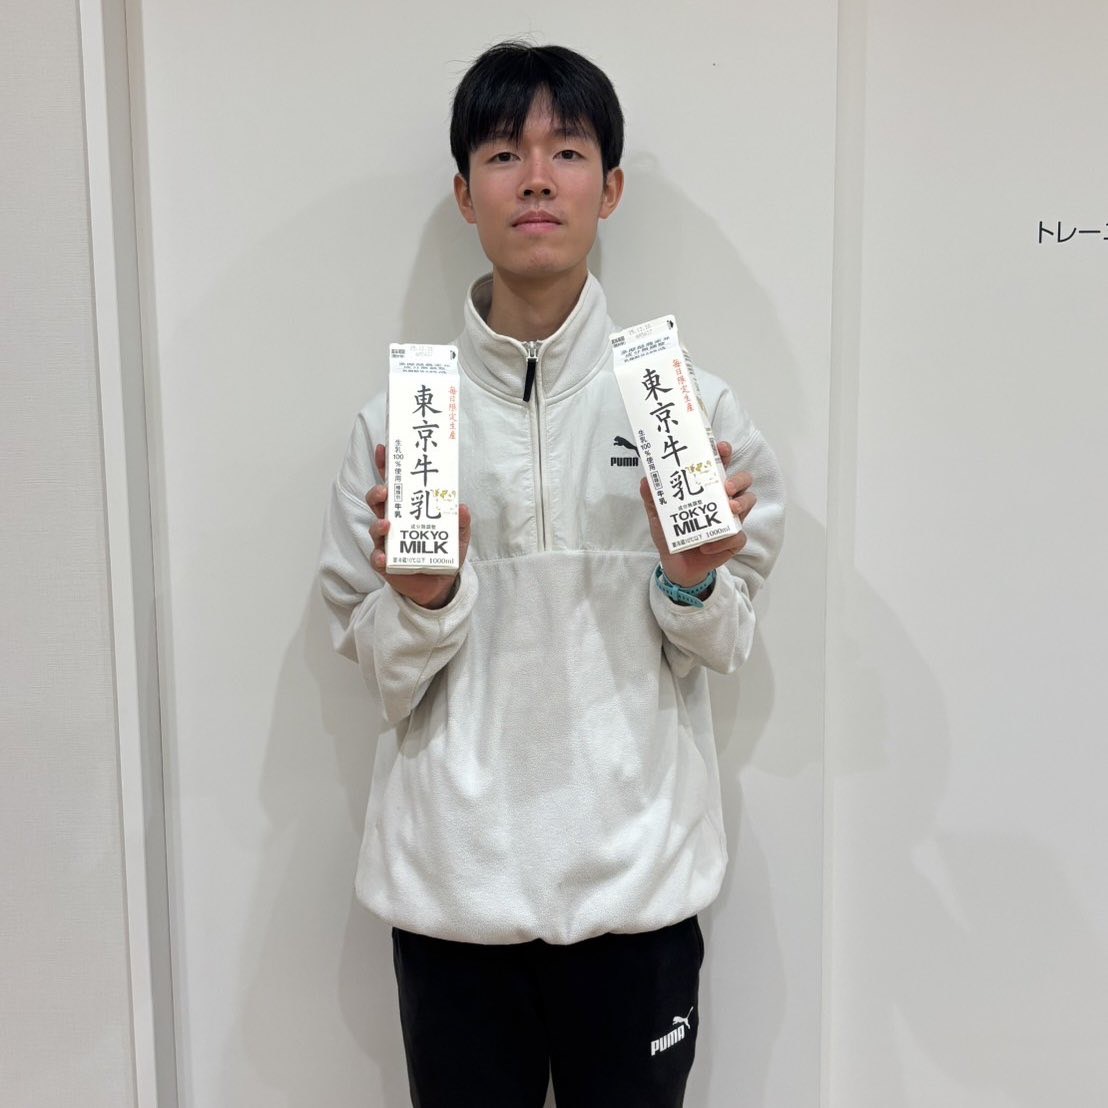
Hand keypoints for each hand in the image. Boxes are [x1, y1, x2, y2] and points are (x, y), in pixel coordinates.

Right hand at [366, 443, 471, 609]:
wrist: (440, 583)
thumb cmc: (443, 551)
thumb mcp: (458, 535)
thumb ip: (461, 522)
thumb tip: (462, 507)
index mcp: (408, 508)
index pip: (395, 483)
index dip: (386, 466)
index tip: (383, 449)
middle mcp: (393, 521)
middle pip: (378, 501)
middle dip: (378, 492)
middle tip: (386, 489)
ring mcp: (387, 542)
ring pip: (375, 526)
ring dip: (378, 522)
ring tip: (386, 523)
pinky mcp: (385, 563)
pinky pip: (377, 558)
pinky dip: (379, 557)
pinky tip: (384, 557)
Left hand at [639, 440, 755, 588]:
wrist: (675, 565)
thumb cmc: (671, 533)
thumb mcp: (657, 515)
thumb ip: (651, 499)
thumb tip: (646, 480)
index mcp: (706, 488)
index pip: (720, 465)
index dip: (724, 454)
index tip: (722, 448)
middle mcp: (723, 500)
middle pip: (743, 481)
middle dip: (738, 480)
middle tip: (725, 487)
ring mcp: (731, 520)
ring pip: (748, 503)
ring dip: (740, 504)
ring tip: (728, 509)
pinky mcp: (733, 541)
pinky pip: (737, 537)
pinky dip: (723, 541)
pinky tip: (707, 546)